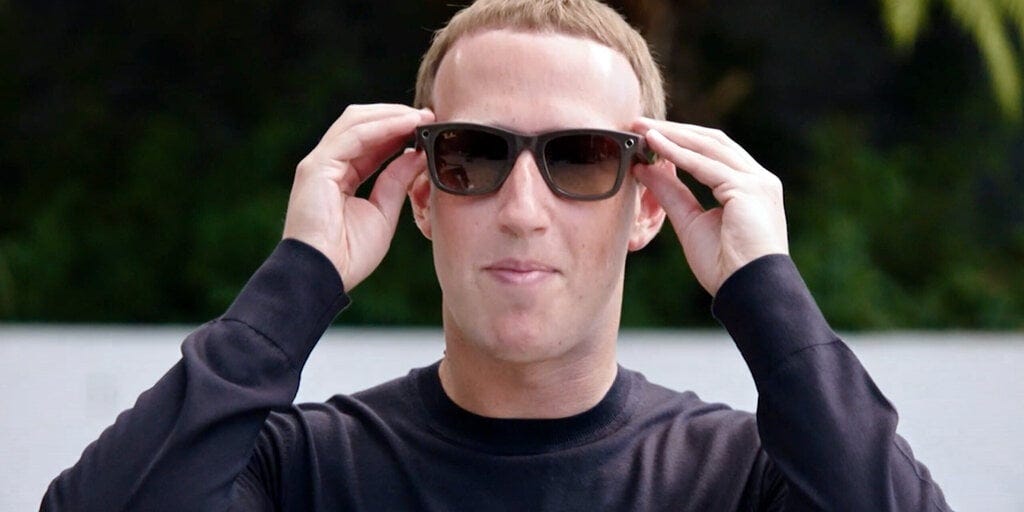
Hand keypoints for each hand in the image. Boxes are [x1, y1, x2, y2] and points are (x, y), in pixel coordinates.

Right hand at [282, 104, 434, 290]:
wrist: (324, 275)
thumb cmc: (349, 254)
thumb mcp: (383, 213)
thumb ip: (396, 182)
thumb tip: (415, 156)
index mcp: (340, 176)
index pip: (370, 142)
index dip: (398, 131)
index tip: (427, 127)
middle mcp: (327, 164)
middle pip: (361, 124)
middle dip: (395, 116)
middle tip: (428, 115)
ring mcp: (319, 163)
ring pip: (356, 122)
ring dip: (392, 116)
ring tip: (421, 116)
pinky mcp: (317, 166)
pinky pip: (353, 137)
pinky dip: (382, 127)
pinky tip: (406, 125)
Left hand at [632, 118, 787, 295]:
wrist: (749, 292)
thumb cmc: (724, 267)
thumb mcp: (690, 223)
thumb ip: (671, 193)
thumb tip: (644, 168)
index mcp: (750, 188)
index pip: (714, 153)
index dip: (681, 141)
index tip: (649, 136)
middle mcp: (758, 180)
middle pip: (712, 142)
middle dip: (674, 130)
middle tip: (639, 123)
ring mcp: (757, 182)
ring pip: (708, 147)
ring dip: (672, 135)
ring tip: (641, 128)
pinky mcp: (749, 189)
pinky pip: (705, 166)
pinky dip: (677, 153)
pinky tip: (654, 144)